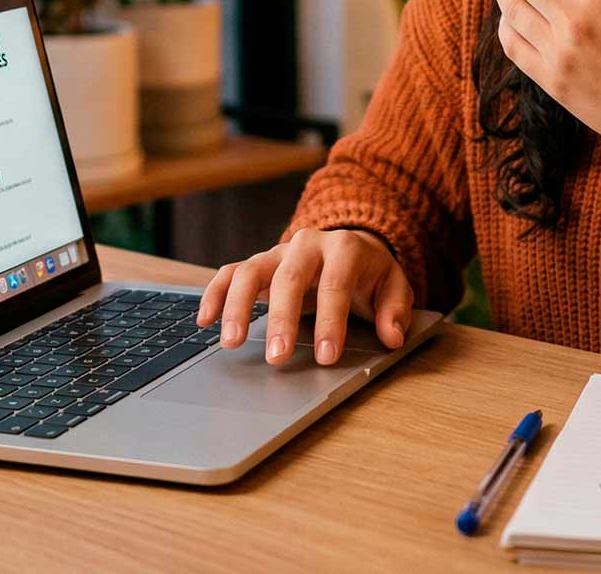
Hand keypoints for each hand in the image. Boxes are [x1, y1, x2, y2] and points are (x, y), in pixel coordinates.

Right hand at [196, 227, 414, 365]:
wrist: (349, 246)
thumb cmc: (369, 273)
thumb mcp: (393, 286)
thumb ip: (395, 309)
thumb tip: (392, 336)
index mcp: (344, 248)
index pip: (335, 284)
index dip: (331, 320)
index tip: (327, 356)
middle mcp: (307, 245)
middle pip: (289, 278)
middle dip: (282, 319)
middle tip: (278, 357)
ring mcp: (278, 252)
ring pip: (251, 271)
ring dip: (239, 307)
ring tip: (232, 343)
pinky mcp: (258, 263)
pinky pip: (230, 273)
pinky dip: (215, 293)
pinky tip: (205, 320)